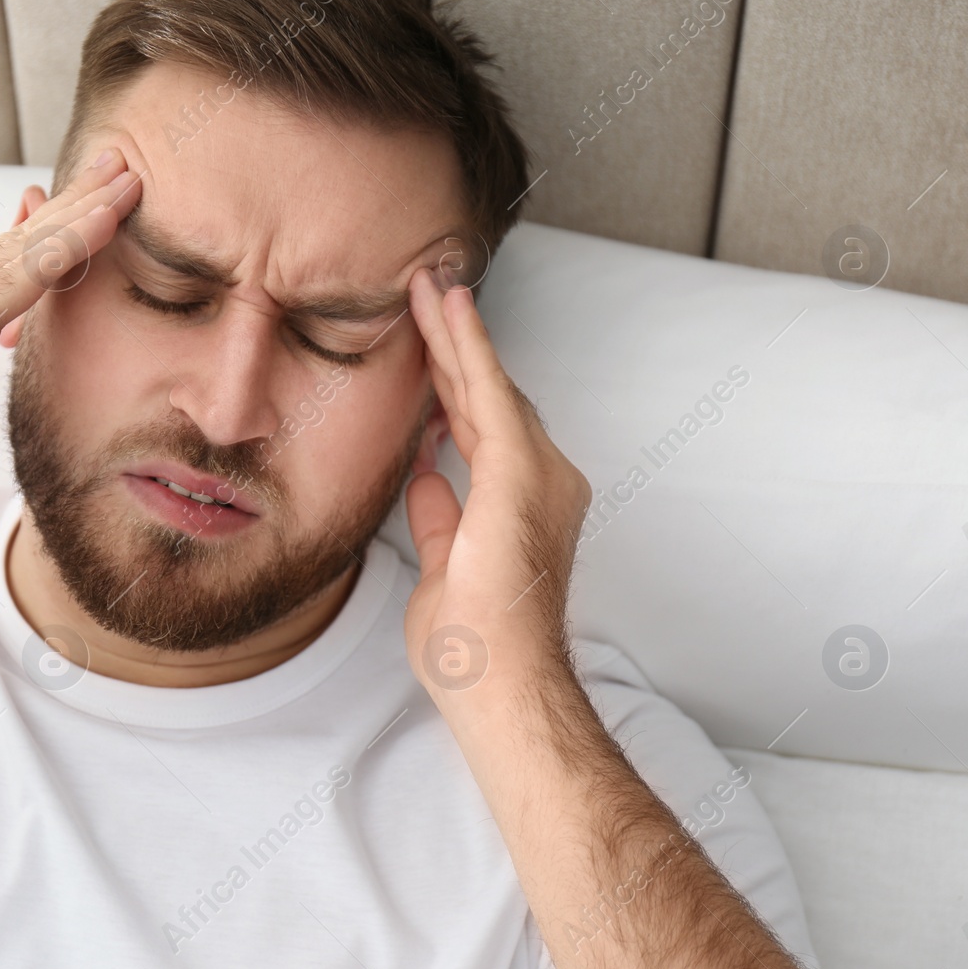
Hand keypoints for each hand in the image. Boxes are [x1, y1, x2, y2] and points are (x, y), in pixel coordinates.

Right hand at [0, 148, 142, 569]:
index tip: (92, 209)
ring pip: (20, 248)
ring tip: (127, 176)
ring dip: (79, 210)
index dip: (48, 237)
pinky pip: (19, 277)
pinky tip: (104, 220)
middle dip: (70, 205)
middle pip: (12, 243)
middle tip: (119, 166)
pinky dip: (66, 245)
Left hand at [402, 269, 591, 698]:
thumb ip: (441, 518)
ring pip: (486, 386)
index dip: (454, 386)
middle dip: (453, 346)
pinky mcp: (519, 471)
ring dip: (455, 335)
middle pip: (486, 399)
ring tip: (427, 286)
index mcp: (521, 506)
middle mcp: (542, 481)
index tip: (429, 349)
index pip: (480, 431)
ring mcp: (537, 473)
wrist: (501, 682)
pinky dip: (468, 346)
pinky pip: (489, 391)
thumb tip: (427, 478)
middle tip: (425, 293)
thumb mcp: (442, 570)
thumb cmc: (477, 648)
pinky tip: (448, 307)